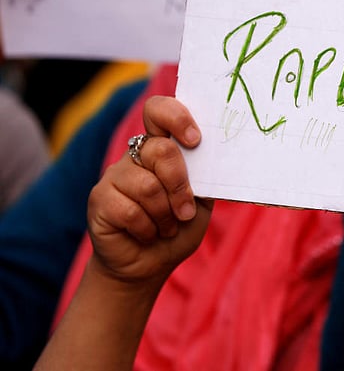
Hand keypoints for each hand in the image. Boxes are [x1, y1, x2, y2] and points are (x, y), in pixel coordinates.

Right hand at [87, 95, 211, 285]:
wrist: (150, 264)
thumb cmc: (178, 227)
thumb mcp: (201, 202)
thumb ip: (203, 178)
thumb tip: (213, 158)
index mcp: (161, 149)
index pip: (158, 111)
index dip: (176, 117)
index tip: (195, 140)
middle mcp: (135, 156)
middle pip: (160, 150)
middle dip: (180, 185)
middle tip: (186, 211)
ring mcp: (114, 176)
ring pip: (147, 185)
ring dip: (166, 214)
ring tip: (167, 227)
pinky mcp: (99, 200)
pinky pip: (129, 210)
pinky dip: (148, 228)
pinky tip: (148, 234)